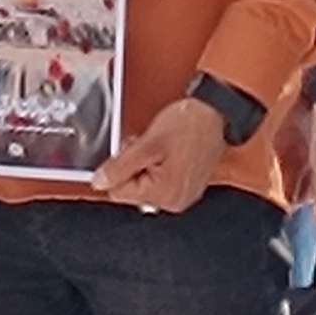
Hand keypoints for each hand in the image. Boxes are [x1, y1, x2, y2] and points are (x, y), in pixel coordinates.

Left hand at [94, 97, 224, 213]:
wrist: (216, 113)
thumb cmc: (188, 124)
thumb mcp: (147, 143)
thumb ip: (120, 167)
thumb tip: (99, 183)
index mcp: (164, 194)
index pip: (119, 193)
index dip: (117, 169)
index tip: (129, 150)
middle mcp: (175, 201)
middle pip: (132, 191)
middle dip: (132, 168)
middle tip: (145, 146)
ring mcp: (183, 195)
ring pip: (145, 186)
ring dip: (144, 167)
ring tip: (159, 148)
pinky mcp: (188, 187)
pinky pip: (160, 182)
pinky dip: (158, 168)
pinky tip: (167, 153)